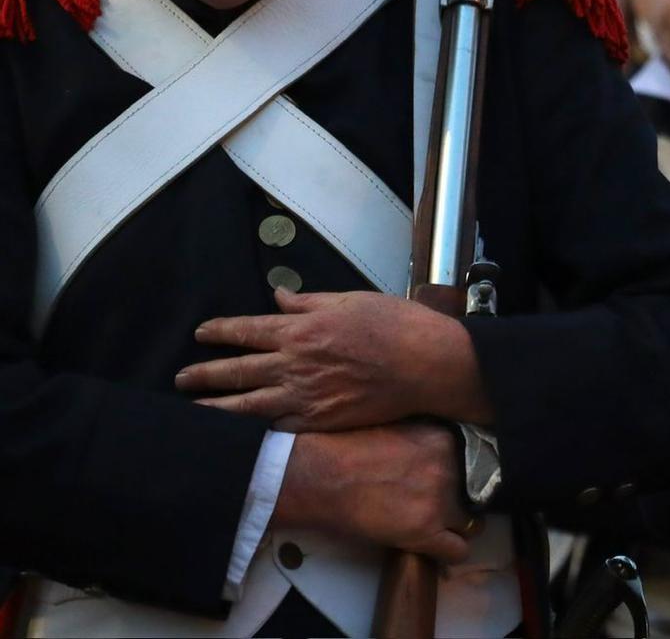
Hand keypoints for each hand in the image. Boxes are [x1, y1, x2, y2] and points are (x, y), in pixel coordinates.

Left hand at [177, 289, 492, 430]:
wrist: (426, 365)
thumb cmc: (395, 325)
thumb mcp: (351, 300)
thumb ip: (308, 302)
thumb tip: (278, 297)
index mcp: (301, 330)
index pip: (246, 330)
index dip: (219, 332)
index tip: (201, 333)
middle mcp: (294, 365)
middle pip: (236, 371)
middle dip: (203, 375)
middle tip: (182, 379)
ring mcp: (304, 397)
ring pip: (245, 407)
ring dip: (214, 409)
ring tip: (193, 412)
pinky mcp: (319, 422)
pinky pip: (276, 428)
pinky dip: (252, 431)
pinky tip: (239, 433)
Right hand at [272, 423, 473, 563]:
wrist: (320, 476)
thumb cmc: (349, 449)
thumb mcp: (400, 427)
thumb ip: (430, 439)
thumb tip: (446, 450)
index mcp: (445, 440)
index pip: (479, 462)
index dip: (467, 475)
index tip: (457, 482)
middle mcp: (450, 467)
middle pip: (477, 492)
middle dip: (463, 501)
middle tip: (443, 507)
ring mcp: (440, 500)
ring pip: (472, 523)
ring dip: (458, 526)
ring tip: (439, 528)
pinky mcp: (425, 531)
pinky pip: (458, 551)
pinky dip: (450, 553)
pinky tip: (436, 548)